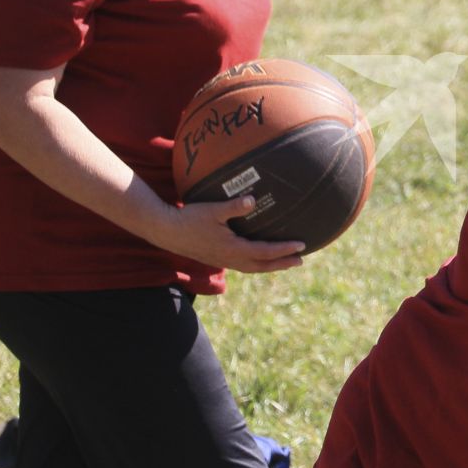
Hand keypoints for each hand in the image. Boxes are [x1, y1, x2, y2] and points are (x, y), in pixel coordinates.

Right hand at [152, 196, 304, 272]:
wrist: (166, 231)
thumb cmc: (189, 218)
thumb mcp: (212, 210)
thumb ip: (233, 206)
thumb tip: (253, 200)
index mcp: (232, 249)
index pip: (265, 252)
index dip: (284, 250)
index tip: (301, 246)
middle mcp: (230, 259)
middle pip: (262, 265)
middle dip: (282, 263)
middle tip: (300, 261)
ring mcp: (223, 260)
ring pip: (252, 268)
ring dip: (270, 266)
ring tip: (285, 262)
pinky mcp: (216, 258)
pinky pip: (242, 265)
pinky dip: (256, 263)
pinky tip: (258, 257)